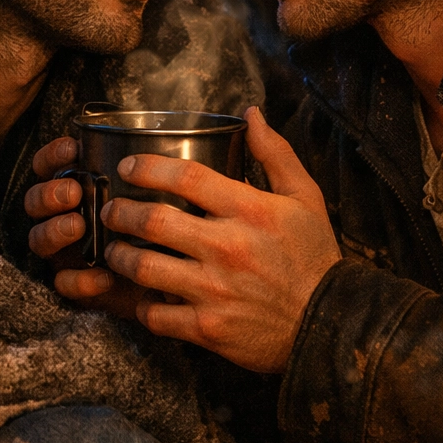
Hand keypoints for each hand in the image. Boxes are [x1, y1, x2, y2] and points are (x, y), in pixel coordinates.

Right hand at [25, 136, 145, 318]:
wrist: (168, 270)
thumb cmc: (153, 221)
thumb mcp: (146, 193)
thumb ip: (140, 175)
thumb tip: (156, 155)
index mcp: (71, 186)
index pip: (46, 166)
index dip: (52, 156)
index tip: (72, 149)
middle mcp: (60, 215)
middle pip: (34, 201)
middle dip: (49, 193)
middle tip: (73, 192)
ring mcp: (63, 249)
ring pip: (38, 239)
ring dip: (54, 230)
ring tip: (78, 225)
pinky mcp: (74, 282)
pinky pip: (63, 283)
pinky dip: (80, 280)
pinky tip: (104, 275)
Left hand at [101, 106, 341, 372]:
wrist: (331, 325)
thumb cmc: (314, 256)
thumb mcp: (305, 197)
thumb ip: (275, 153)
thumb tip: (251, 115)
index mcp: (250, 209)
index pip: (186, 176)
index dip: (147, 167)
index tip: (128, 167)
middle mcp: (228, 247)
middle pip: (152, 221)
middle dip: (120, 212)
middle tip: (111, 211)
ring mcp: (215, 290)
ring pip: (144, 268)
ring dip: (120, 257)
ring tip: (115, 250)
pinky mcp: (208, 327)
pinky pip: (156, 314)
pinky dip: (143, 305)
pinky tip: (144, 295)